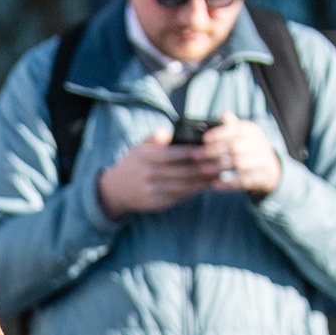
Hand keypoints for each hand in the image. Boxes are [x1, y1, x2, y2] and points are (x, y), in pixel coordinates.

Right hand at [93, 132, 222, 219]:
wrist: (114, 191)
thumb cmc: (132, 165)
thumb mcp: (138, 147)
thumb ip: (154, 138)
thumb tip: (169, 131)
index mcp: (146, 158)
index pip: (173, 154)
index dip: (192, 152)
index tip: (209, 148)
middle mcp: (149, 175)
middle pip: (182, 171)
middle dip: (203, 167)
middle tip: (221, 161)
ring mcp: (153, 191)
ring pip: (183, 185)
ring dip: (202, 180)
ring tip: (218, 173)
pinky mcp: (157, 203)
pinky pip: (179, 196)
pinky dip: (194, 190)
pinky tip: (205, 184)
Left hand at [199, 112, 282, 196]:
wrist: (270, 168)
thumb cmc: (249, 148)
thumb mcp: (243, 134)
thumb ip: (233, 126)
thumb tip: (223, 114)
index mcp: (253, 131)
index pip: (236, 129)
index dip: (220, 134)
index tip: (204, 139)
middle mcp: (259, 144)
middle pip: (235, 147)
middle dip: (213, 151)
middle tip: (196, 156)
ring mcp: (262, 161)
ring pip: (238, 163)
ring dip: (218, 167)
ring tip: (202, 170)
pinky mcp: (261, 177)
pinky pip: (243, 181)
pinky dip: (227, 184)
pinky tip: (214, 185)